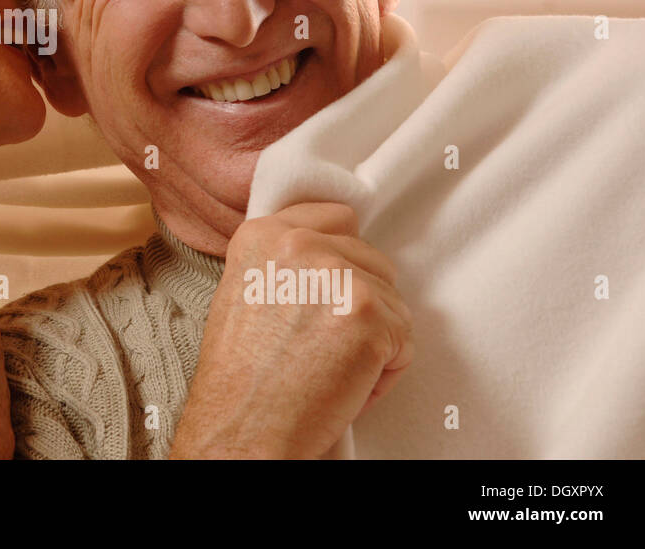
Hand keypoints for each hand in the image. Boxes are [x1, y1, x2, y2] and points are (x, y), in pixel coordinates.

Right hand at [171, 202, 413, 458]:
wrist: (242, 427)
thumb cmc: (240, 378)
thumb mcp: (243, 291)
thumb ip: (285, 262)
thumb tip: (332, 255)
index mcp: (263, 233)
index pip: (336, 217)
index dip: (342, 257)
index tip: (333, 289)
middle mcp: (299, 244)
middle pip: (372, 259)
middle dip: (361, 302)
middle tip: (324, 342)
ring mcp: (338, 276)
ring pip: (393, 300)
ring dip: (374, 338)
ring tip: (330, 367)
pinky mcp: (370, 316)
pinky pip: (404, 341)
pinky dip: (384, 371)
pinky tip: (345, 384)